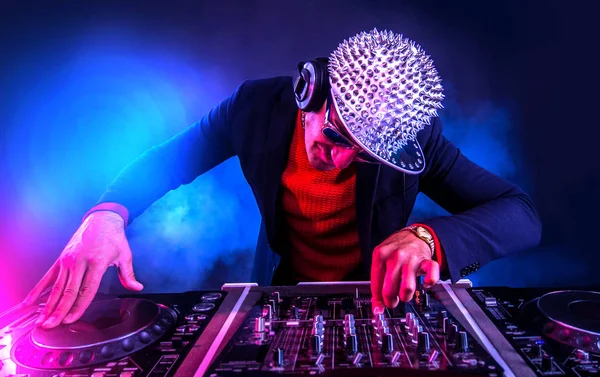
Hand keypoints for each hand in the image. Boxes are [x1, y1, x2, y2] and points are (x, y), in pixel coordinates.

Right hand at [23, 211, 142, 327]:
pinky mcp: (61, 259)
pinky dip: (38, 290)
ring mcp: (68, 260)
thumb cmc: (114, 237)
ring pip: (57, 287)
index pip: (87, 289)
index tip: (70, 320)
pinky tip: (30, 302)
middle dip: (59, 311)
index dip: (78, 306)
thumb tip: (137, 287)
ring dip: (48, 305)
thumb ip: (128, 274)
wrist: (101, 219)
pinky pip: (48, 277)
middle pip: (69, 291)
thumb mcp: (125, 255)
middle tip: (51, 326)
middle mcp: (80, 262)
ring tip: (42, 320)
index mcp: (97, 262)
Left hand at [371, 229, 439, 313]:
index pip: (376, 286)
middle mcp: (396, 256)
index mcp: (380, 255)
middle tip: (392, 301)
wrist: (413, 235)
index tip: (380, 307)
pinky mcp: (427, 261)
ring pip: (407, 288)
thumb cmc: (395, 250)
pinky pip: (431, 276)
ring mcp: (412, 258)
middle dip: (391, 301)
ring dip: (406, 296)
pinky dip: (428, 283)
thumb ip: (377, 282)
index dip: (378, 300)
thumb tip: (377, 308)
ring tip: (404, 294)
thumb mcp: (381, 260)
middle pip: (390, 290)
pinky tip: (424, 284)